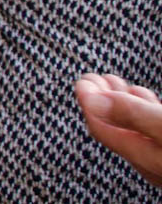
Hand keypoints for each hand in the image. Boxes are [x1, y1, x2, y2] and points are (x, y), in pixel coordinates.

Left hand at [75, 73, 161, 187]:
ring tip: (113, 82)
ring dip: (120, 101)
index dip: (89, 100)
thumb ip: (132, 115)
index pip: (101, 128)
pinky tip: (141, 101)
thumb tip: (91, 100)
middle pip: (114, 127)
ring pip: (132, 128)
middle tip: (93, 77)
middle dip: (101, 97)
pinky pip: (149, 131)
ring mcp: (161, 157)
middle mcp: (151, 161)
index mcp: (143, 157)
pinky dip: (140, 110)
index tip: (83, 80)